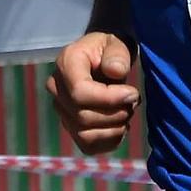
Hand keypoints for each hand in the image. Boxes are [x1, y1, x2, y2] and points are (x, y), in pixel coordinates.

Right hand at [48, 31, 138, 154]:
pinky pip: (87, 145)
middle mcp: (56, 89)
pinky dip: (109, 141)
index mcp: (66, 64)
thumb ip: (117, 55)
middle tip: (134, 102)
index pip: (80, 92)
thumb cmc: (110, 49)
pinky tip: (121, 127)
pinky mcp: (70, 126)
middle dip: (116, 113)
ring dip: (114, 129)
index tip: (133, 93)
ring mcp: (61, 110)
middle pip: (83, 116)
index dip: (110, 99)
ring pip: (85, 134)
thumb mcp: (117, 44)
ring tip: (128, 113)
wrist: (102, 59)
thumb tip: (115, 71)